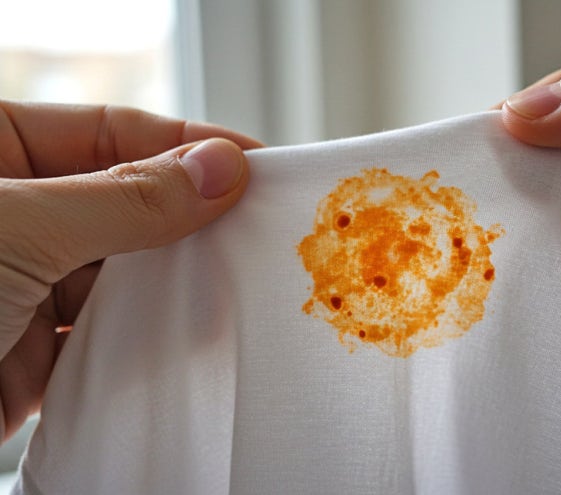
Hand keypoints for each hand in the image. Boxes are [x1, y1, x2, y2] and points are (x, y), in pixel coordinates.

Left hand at [0, 101, 260, 439]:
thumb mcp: (17, 228)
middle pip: (131, 204)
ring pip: (128, 274)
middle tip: (264, 229)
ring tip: (239, 284)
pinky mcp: (34, 354)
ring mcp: (26, 286)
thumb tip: (218, 168)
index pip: (115, 134)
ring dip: (178, 284)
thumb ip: (126, 199)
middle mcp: (15, 216)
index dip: (190, 146)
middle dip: (195, 218)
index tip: (258, 165)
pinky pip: (111, 337)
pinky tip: (189, 335)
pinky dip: (150, 340)